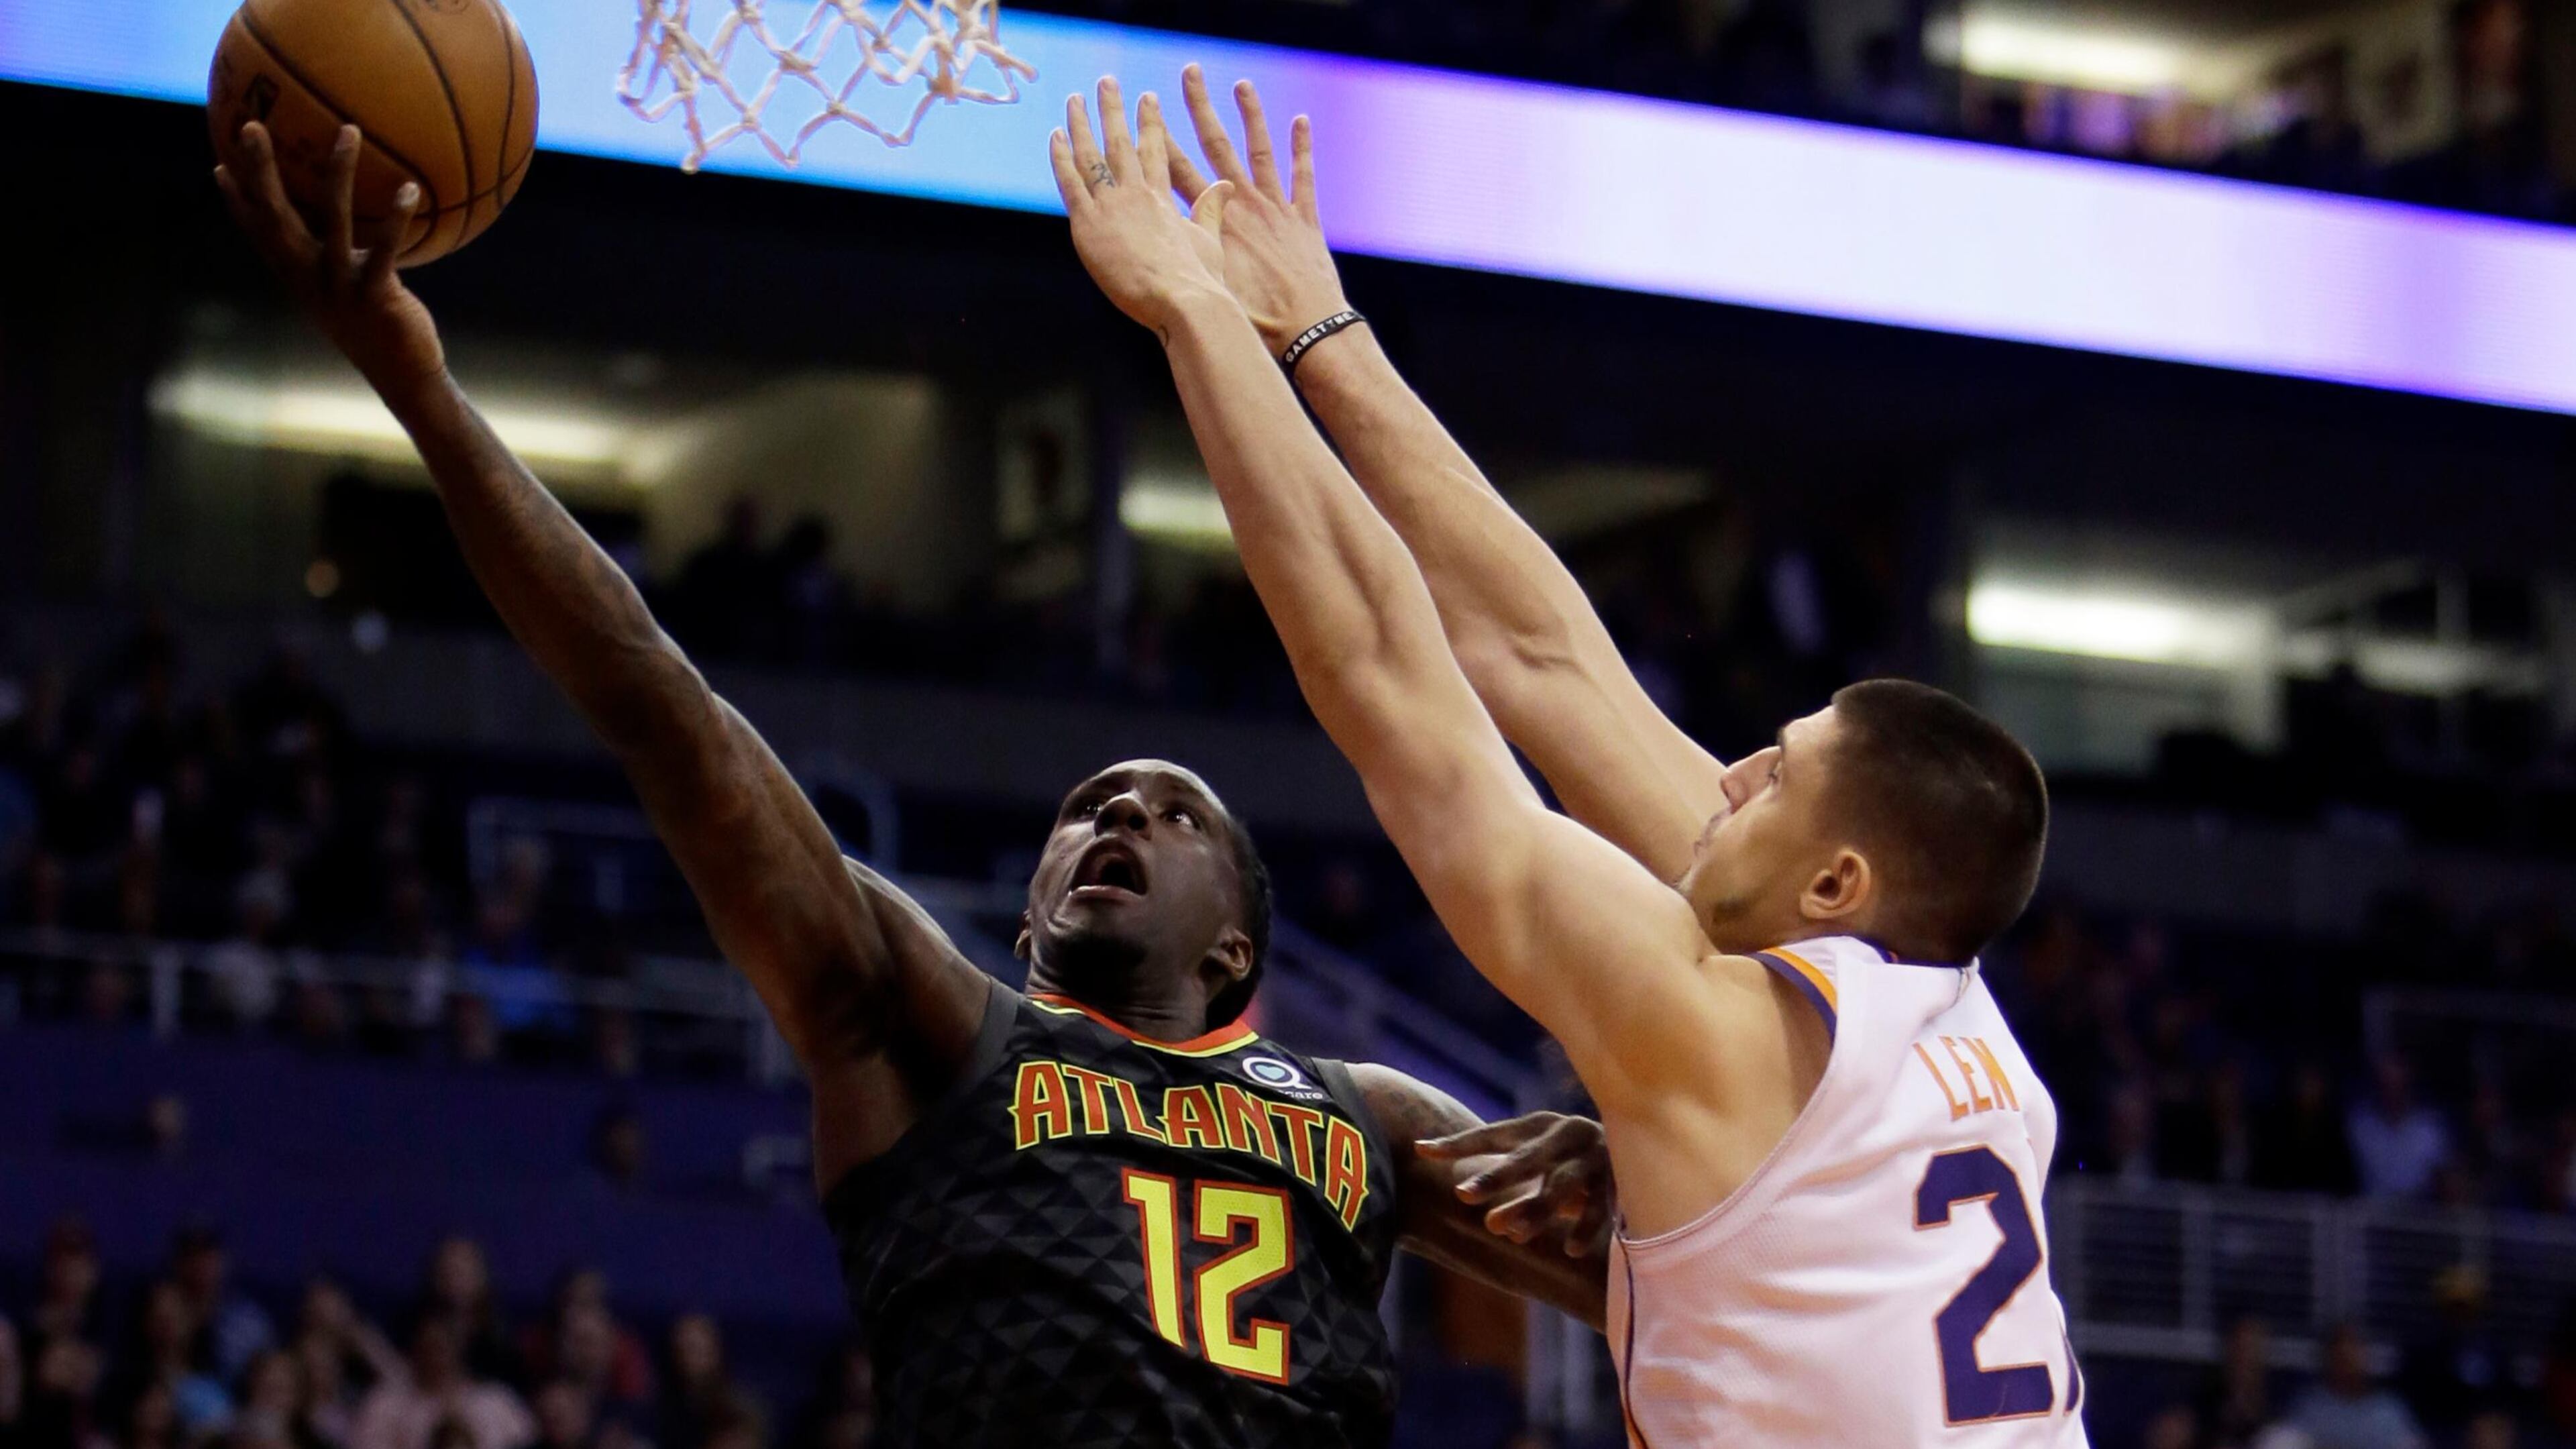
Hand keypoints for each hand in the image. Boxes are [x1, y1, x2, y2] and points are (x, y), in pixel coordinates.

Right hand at [215, 123, 443, 393]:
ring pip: (332, 219)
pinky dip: (397, 217)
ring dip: (338, 172)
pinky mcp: (374, 295)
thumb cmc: (380, 327)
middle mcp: (310, 277)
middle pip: (276, 215)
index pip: (258, 233)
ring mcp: (339, 285)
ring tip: (348, 132)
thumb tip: (350, 231)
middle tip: (252, 126)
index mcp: (299, 276)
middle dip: (261, 170)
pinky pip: (385, 249)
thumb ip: (340, 261)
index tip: (218, 163)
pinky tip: (409, 189)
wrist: (402, 376)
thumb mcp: (350, 292)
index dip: (237, 201)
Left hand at [1051, 79, 1236, 337]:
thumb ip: (1210, 209)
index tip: (1147, 99)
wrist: (1181, 299)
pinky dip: (1062, 156)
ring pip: (1091, 154)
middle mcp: (1136, 193)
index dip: (1149, 122)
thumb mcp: (1209, 240)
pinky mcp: (1088, 225)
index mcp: (1163, 197)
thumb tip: (1226, 186)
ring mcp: (1110, 207)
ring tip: (1075, 98)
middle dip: (1113, 108)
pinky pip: (1070, 182)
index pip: (1154, 150)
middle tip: (1107, 82)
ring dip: (1082, 122)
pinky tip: (1056, 135)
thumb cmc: (1199, 279)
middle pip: (1120, 142)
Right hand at [1168, 69, 1349, 356]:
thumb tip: (1153, 261)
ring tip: (1241, 84)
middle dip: (1199, 106)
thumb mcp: (1210, 291)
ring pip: (1260, 149)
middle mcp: (1243, 204)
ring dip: (1251, 114)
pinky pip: (1304, 175)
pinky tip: (1301, 119)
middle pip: (1216, 145)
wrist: (1308, 328)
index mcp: (1216, 221)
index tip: (1146, 109)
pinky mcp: (1304, 217)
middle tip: (1189, 73)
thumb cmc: (1256, 322)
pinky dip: (1303, 147)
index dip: (1160, 138)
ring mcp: (1276, 207)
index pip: (1179, 169)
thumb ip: (1187, 266)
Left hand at [1418, 1111, 1613, 1256]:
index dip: (1459, 1143)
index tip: (1423, 1152)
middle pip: (1527, 1158)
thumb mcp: (1534, 1154)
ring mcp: (1595, 1156)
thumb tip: (1444, 1178)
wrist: (1644, 1140)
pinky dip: (1586, 1228)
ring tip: (1510, 1233)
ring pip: (1562, 1185)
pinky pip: (1602, 1208)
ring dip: (1536, 1210)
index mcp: (1539, 1125)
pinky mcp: (1621, 1181)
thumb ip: (1493, 1164)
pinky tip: (1570, 1250)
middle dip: (1496, 1176)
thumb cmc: (1568, 1156)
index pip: (1493, 1134)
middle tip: (1463, 1194)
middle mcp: (1566, 1134)